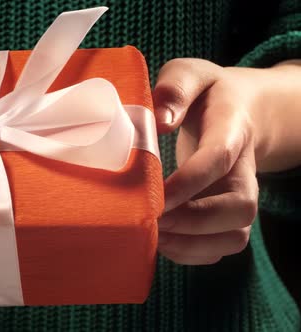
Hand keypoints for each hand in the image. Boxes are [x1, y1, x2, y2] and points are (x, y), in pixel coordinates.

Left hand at [152, 58, 274, 264]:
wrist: (237, 110)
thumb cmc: (205, 94)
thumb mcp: (190, 73)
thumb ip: (176, 87)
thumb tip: (160, 121)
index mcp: (232, 129)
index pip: (217, 159)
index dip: (188, 182)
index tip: (155, 196)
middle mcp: (242, 169)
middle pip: (240, 207)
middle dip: (195, 222)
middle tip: (152, 220)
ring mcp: (238, 195)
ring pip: (235, 236)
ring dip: (193, 245)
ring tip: (153, 237)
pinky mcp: (228, 215)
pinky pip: (222, 247)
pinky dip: (193, 254)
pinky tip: (163, 243)